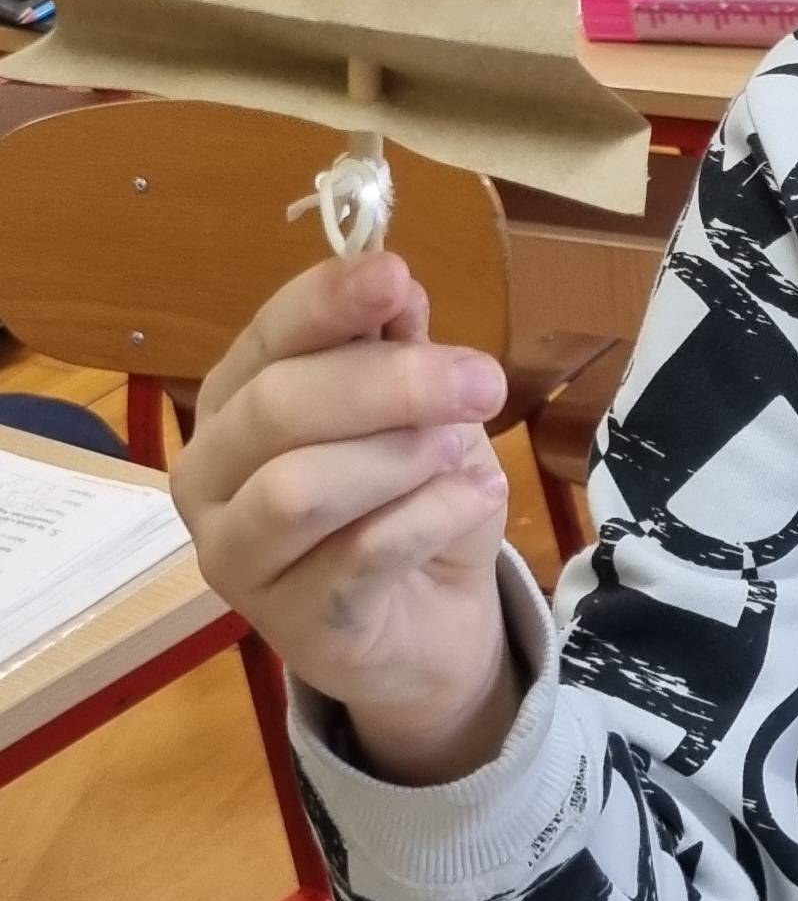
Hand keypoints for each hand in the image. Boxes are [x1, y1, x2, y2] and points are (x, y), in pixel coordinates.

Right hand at [171, 253, 519, 784]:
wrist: (428, 620)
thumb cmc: (408, 495)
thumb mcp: (419, 408)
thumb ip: (398, 346)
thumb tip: (394, 279)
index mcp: (237, 398)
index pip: (270, 335)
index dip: (329, 300)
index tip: (394, 274)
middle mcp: (212, 473)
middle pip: (280, 406)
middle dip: (391, 385)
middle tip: (482, 381)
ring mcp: (238, 557)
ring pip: (298, 489)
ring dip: (400, 457)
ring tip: (461, 451)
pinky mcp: (291, 625)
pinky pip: (360, 555)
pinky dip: (431, 516)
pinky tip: (473, 500)